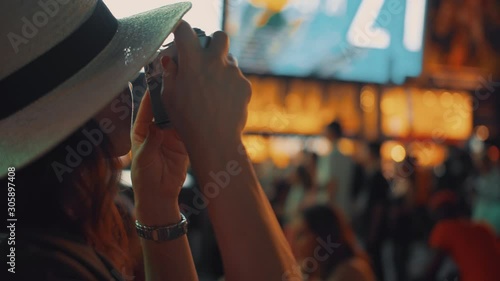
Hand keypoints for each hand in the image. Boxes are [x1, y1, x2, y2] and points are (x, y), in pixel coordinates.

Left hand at [130, 69, 187, 222]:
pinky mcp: (184, 143)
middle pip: (164, 108)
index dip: (152, 93)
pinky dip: (194, 122)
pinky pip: (189, 129)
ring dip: (184, 107)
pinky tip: (201, 112)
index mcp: (142, 129)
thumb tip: (157, 126)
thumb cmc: (145, 178)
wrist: (160, 196)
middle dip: (171, 96)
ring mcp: (171, 135)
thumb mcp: (144, 158)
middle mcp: (157, 129)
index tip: (160, 79)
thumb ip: (151, 141)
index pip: (146, 107)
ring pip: (178, 116)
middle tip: (180, 80)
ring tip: (193, 92)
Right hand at [164, 21, 251, 151]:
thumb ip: (169, 73)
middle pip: (220, 36)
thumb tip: (170, 60)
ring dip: (222, 68)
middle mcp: (215, 61)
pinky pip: (238, 79)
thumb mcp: (169, 96)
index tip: (179, 34)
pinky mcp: (245, 85)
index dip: (180, 29)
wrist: (215, 140)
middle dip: (213, 42)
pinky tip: (223, 101)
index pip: (185, 31)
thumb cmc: (187, 120)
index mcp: (192, 61)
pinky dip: (231, 86)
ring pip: (230, 61)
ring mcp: (233, 72)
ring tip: (213, 89)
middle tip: (206, 56)